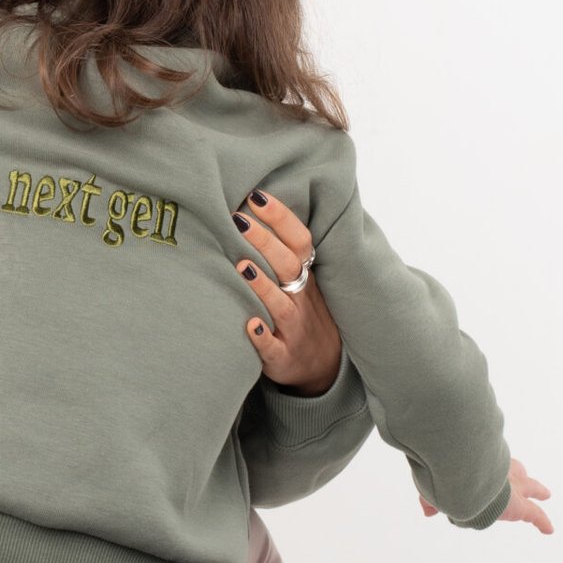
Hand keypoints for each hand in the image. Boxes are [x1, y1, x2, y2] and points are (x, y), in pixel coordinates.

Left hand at [234, 187, 342, 395]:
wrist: (323, 366)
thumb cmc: (302, 311)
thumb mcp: (301, 280)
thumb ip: (282, 250)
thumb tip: (251, 205)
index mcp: (304, 276)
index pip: (299, 241)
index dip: (281, 218)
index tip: (256, 196)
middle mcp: (301, 299)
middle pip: (288, 266)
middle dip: (265, 242)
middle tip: (238, 220)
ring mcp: (293, 329)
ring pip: (281, 306)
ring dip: (263, 286)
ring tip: (241, 265)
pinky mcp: (282, 357)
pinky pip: (273, 348)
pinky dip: (262, 338)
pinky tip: (249, 325)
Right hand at [421, 456, 553, 534]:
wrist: (463, 475)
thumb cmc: (445, 475)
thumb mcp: (431, 487)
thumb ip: (429, 499)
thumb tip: (427, 512)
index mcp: (476, 465)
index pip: (484, 468)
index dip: (481, 472)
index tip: (476, 474)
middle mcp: (498, 473)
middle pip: (513, 471)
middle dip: (518, 474)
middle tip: (523, 474)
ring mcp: (512, 487)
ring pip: (529, 487)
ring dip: (537, 490)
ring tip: (545, 493)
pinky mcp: (519, 505)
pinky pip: (535, 514)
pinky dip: (542, 522)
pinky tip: (549, 530)